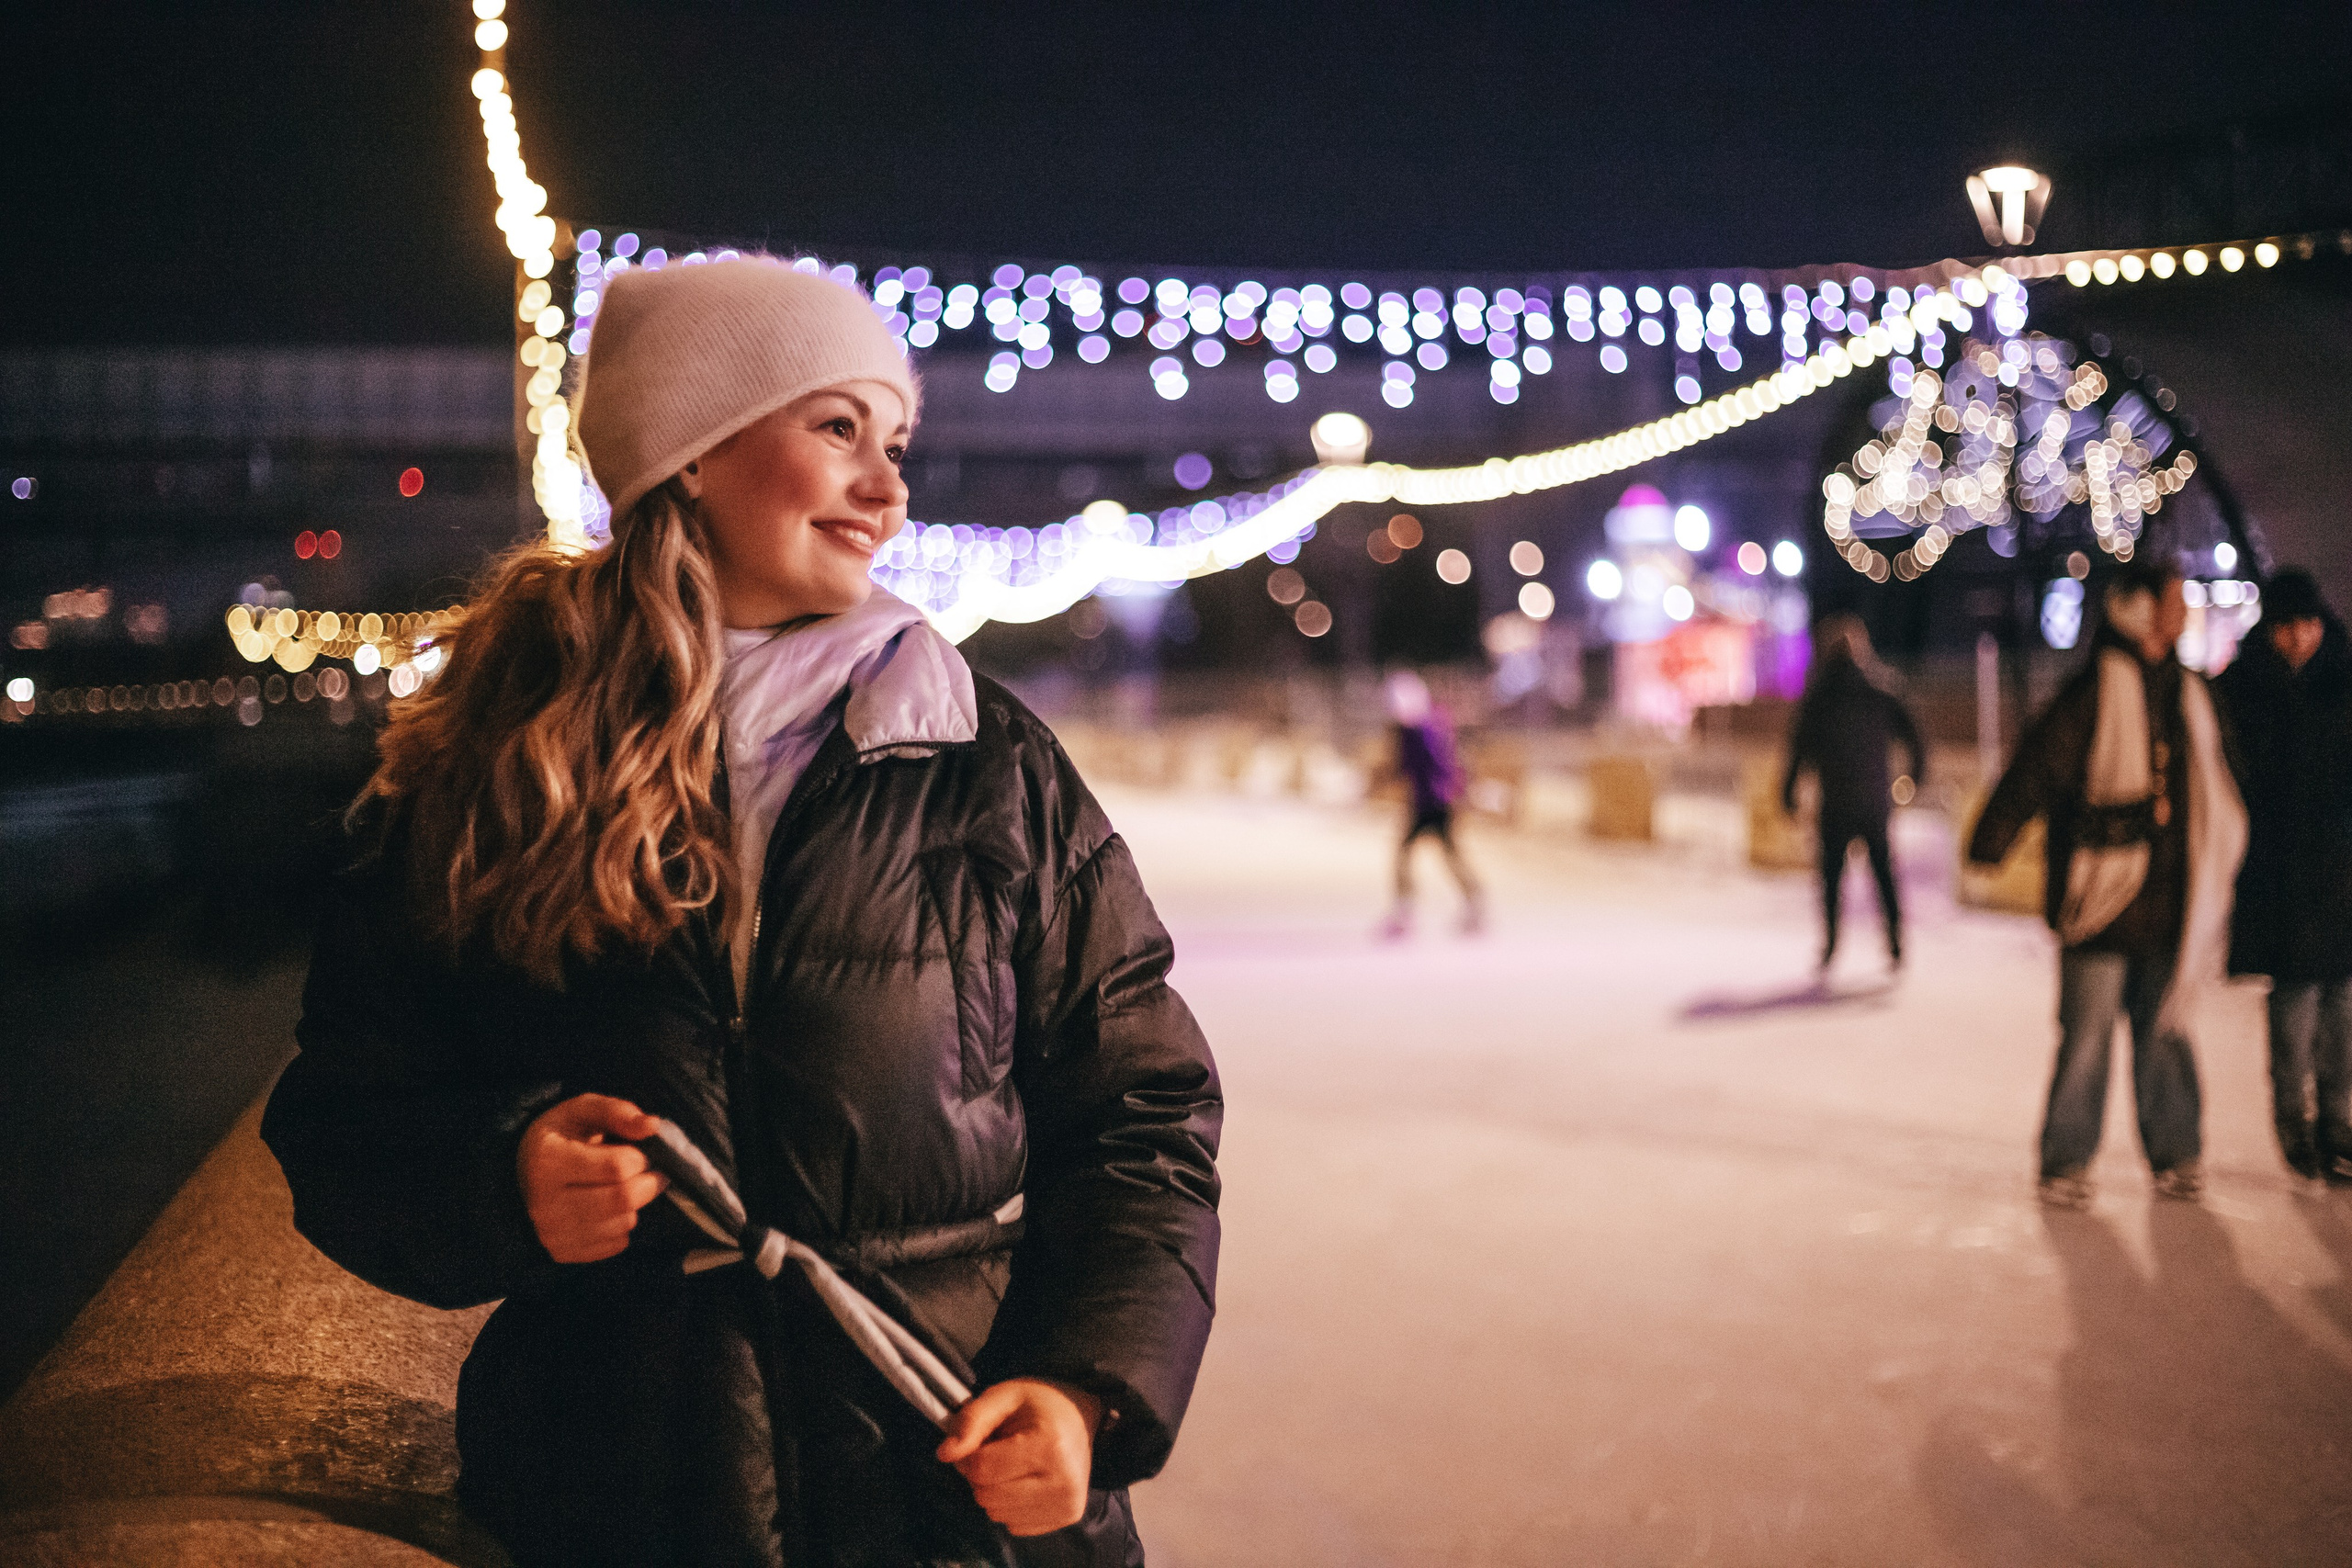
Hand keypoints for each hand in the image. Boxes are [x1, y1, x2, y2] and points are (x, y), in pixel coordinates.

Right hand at [516, 1093, 666, 1263]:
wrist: (522, 1170)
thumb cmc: (560, 1136)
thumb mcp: (583, 1110)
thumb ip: (618, 1112)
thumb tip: (652, 1126)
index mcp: (548, 1159)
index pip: (617, 1167)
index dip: (640, 1157)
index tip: (638, 1151)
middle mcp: (545, 1202)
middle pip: (623, 1199)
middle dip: (647, 1182)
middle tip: (646, 1171)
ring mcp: (552, 1232)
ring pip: (624, 1223)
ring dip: (635, 1204)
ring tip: (621, 1186)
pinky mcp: (562, 1252)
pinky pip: (616, 1244)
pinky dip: (622, 1225)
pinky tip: (608, 1207)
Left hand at [936, 1378, 1102, 1536]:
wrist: (1081, 1416)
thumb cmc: (1039, 1404)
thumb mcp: (1004, 1397)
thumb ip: (971, 1421)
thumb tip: (944, 1454)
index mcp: (1049, 1445)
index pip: (981, 1469)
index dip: (969, 1455)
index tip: (982, 1440)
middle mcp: (1063, 1481)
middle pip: (987, 1497)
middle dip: (982, 1476)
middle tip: (998, 1453)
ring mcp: (1068, 1504)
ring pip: (998, 1514)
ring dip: (995, 1492)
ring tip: (1014, 1466)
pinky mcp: (1069, 1517)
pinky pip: (1015, 1525)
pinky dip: (1011, 1506)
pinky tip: (1027, 1481)